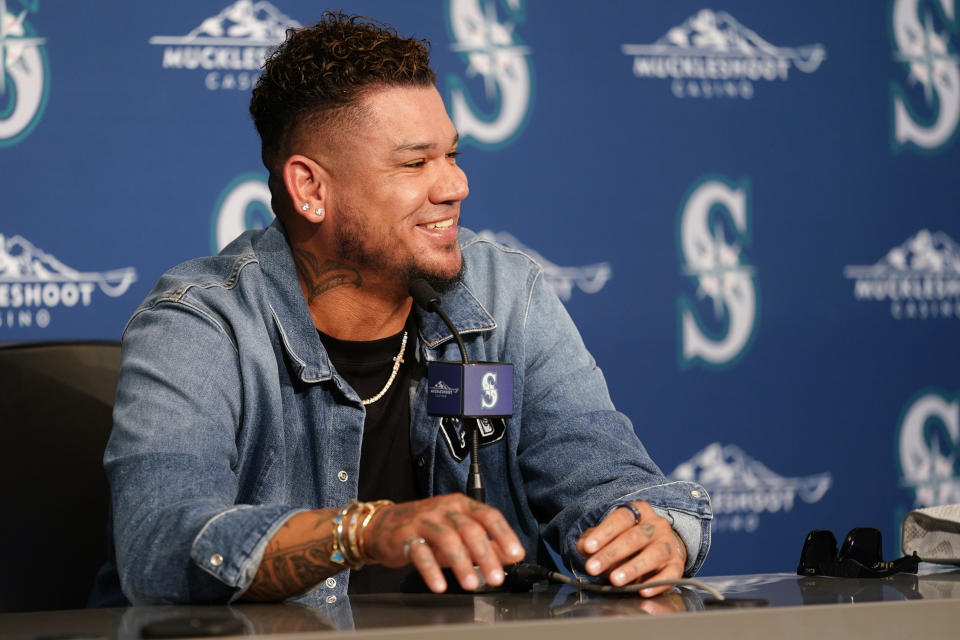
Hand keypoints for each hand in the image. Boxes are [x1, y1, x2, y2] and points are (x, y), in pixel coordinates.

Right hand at [361, 493, 525, 592]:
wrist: (385, 525)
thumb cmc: (428, 528)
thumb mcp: (459, 532)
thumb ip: (485, 542)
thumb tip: (511, 555)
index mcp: (462, 505)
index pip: (488, 515)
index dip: (504, 534)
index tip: (516, 554)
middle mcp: (445, 509)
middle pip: (470, 529)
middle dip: (486, 555)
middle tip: (496, 578)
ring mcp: (425, 520)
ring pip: (447, 539)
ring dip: (462, 563)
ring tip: (472, 584)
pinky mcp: (406, 536)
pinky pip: (420, 553)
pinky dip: (431, 571)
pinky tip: (439, 586)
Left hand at [576, 500, 685, 596]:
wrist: (662, 544)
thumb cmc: (629, 538)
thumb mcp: (610, 533)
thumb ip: (593, 538)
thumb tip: (581, 547)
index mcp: (639, 511)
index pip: (621, 518)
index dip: (604, 533)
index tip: (587, 548)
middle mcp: (657, 525)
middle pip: (635, 537)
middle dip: (611, 554)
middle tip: (593, 568)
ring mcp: (669, 544)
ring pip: (653, 554)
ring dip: (633, 568)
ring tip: (615, 580)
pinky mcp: (677, 565)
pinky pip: (670, 574)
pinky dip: (656, 584)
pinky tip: (642, 590)